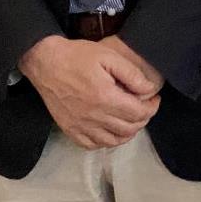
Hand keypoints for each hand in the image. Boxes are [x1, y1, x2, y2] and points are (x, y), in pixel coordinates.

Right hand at [19, 34, 160, 148]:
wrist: (46, 63)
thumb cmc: (78, 56)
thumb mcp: (108, 56)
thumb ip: (132, 74)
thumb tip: (149, 90)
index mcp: (105, 98)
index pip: (138, 113)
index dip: (152, 108)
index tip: (154, 99)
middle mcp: (94, 117)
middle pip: (129, 129)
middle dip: (143, 119)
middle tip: (145, 107)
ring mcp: (80, 126)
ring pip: (113, 141)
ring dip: (127, 132)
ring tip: (130, 119)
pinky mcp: (70, 130)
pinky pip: (93, 145)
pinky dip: (106, 141)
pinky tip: (110, 129)